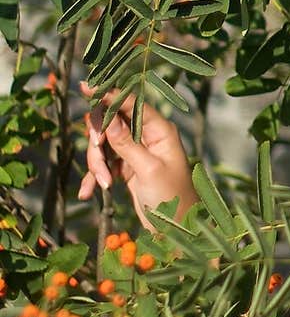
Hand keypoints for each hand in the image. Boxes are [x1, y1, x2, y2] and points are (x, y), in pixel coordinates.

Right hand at [78, 80, 198, 230]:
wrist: (177, 229)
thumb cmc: (171, 198)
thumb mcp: (147, 170)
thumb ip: (126, 143)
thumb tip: (108, 117)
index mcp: (160, 130)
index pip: (131, 103)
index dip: (108, 94)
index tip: (85, 86)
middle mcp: (149, 135)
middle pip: (111, 123)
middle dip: (99, 143)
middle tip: (97, 161)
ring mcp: (137, 150)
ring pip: (104, 145)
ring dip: (97, 164)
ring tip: (102, 185)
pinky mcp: (128, 167)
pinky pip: (105, 163)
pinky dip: (96, 176)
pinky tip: (87, 192)